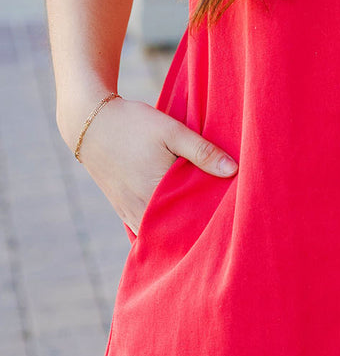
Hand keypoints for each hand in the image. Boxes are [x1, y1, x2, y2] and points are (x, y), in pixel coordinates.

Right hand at [62, 94, 236, 233]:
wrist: (91, 123)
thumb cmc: (134, 124)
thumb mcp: (172, 131)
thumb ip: (203, 151)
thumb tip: (233, 170)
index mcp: (156, 192)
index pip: (192, 218)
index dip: (211, 219)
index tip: (229, 216)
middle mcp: (141, 209)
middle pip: (176, 230)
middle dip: (197, 228)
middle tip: (220, 222)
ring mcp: (129, 212)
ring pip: (159, 232)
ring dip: (178, 229)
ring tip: (201, 222)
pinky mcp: (122, 209)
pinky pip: (144, 228)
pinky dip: (160, 227)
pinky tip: (175, 220)